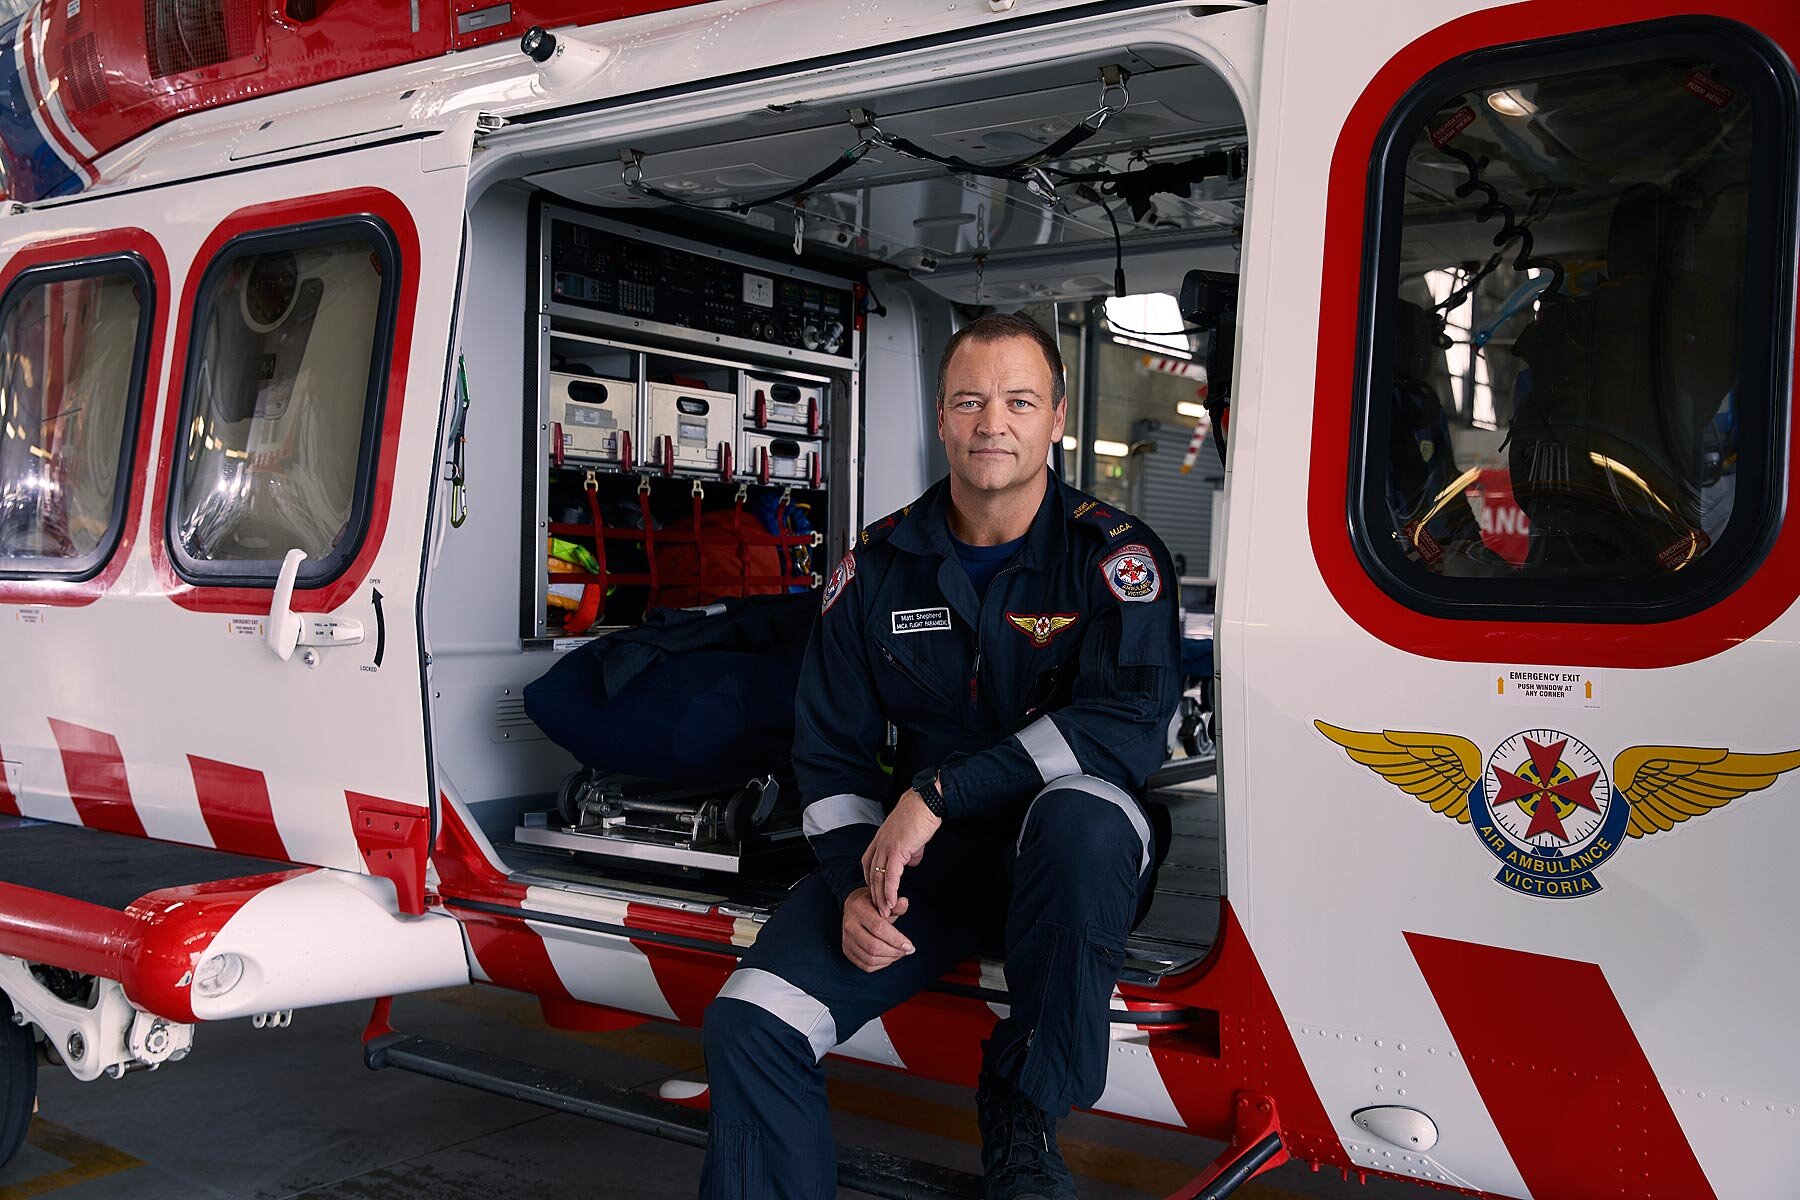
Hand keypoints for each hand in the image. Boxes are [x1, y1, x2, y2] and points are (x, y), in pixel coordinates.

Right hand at [842, 887, 913, 971]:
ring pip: (870, 959)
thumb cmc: (873, 905)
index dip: (896, 940)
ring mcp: (846, 940)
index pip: (878, 928)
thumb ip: (895, 905)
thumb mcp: (884, 901)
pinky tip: (890, 957)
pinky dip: (881, 965)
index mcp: (859, 909)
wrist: (854, 908)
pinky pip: (865, 965)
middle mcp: (850, 925)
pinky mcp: (847, 950)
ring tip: (900, 953)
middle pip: (874, 947)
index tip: (910, 945)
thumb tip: (904, 902)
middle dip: (895, 952)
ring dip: (889, 959)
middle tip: (908, 950)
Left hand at [859, 788, 941, 917]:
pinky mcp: (896, 850)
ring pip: (878, 878)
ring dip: (881, 898)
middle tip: (878, 910)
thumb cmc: (921, 815)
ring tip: (885, 913)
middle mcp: (879, 844)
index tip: (876, 893)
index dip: (871, 880)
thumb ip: (909, 852)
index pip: (869, 864)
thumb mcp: (912, 838)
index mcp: (880, 839)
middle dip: (874, 894)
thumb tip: (911, 862)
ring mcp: (886, 847)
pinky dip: (889, 891)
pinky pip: (890, 876)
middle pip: (871, 874)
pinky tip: (891, 902)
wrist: (926, 802)